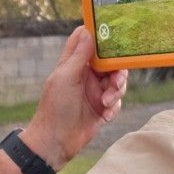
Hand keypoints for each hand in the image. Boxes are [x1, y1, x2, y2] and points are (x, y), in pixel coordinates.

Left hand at [20, 26, 127, 169]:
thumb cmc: (55, 107)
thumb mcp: (66, 77)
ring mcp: (95, 92)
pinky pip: (117, 102)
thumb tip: (87, 31)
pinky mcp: (102, 108)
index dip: (101, 36)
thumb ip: (79, 55)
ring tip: (106, 102)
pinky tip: (105, 115)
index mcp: (74, 64)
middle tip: (115, 81)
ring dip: (116, 91)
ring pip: (117, 82)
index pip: (88, 42)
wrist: (56, 142)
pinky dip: (114, 107)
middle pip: (111, 63)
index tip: (115, 35)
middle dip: (117, 71)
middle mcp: (86, 75)